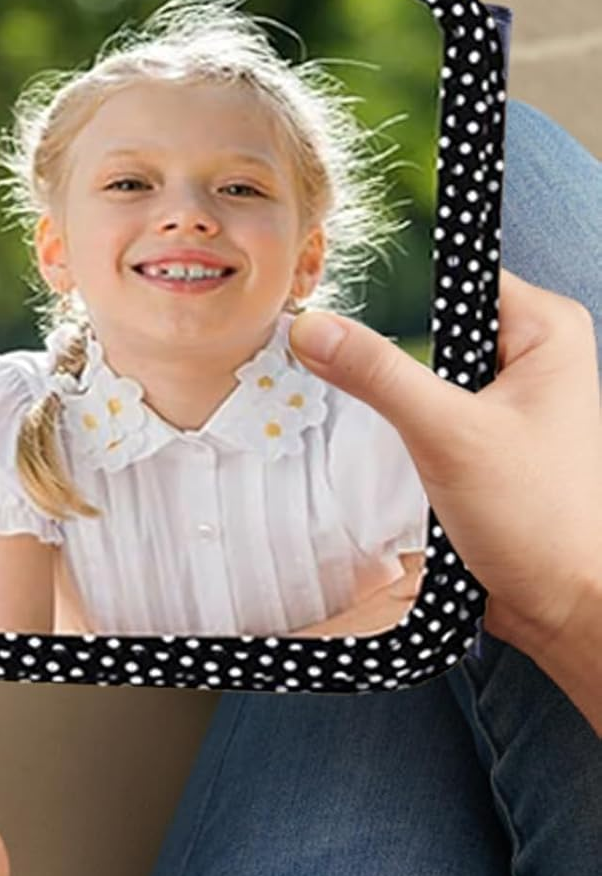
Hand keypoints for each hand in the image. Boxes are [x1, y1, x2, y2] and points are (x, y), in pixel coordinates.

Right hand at [290, 271, 601, 666]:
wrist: (562, 602)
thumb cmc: (537, 518)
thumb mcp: (446, 435)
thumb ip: (377, 375)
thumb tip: (313, 328)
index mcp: (546, 330)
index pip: (456, 273)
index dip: (394, 281)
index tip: (331, 289)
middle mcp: (534, 354)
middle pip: (436, 319)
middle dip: (383, 336)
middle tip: (319, 339)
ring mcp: (510, 397)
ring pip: (428, 365)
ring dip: (387, 379)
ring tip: (336, 378)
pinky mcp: (486, 436)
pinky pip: (429, 403)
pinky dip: (398, 413)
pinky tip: (370, 424)